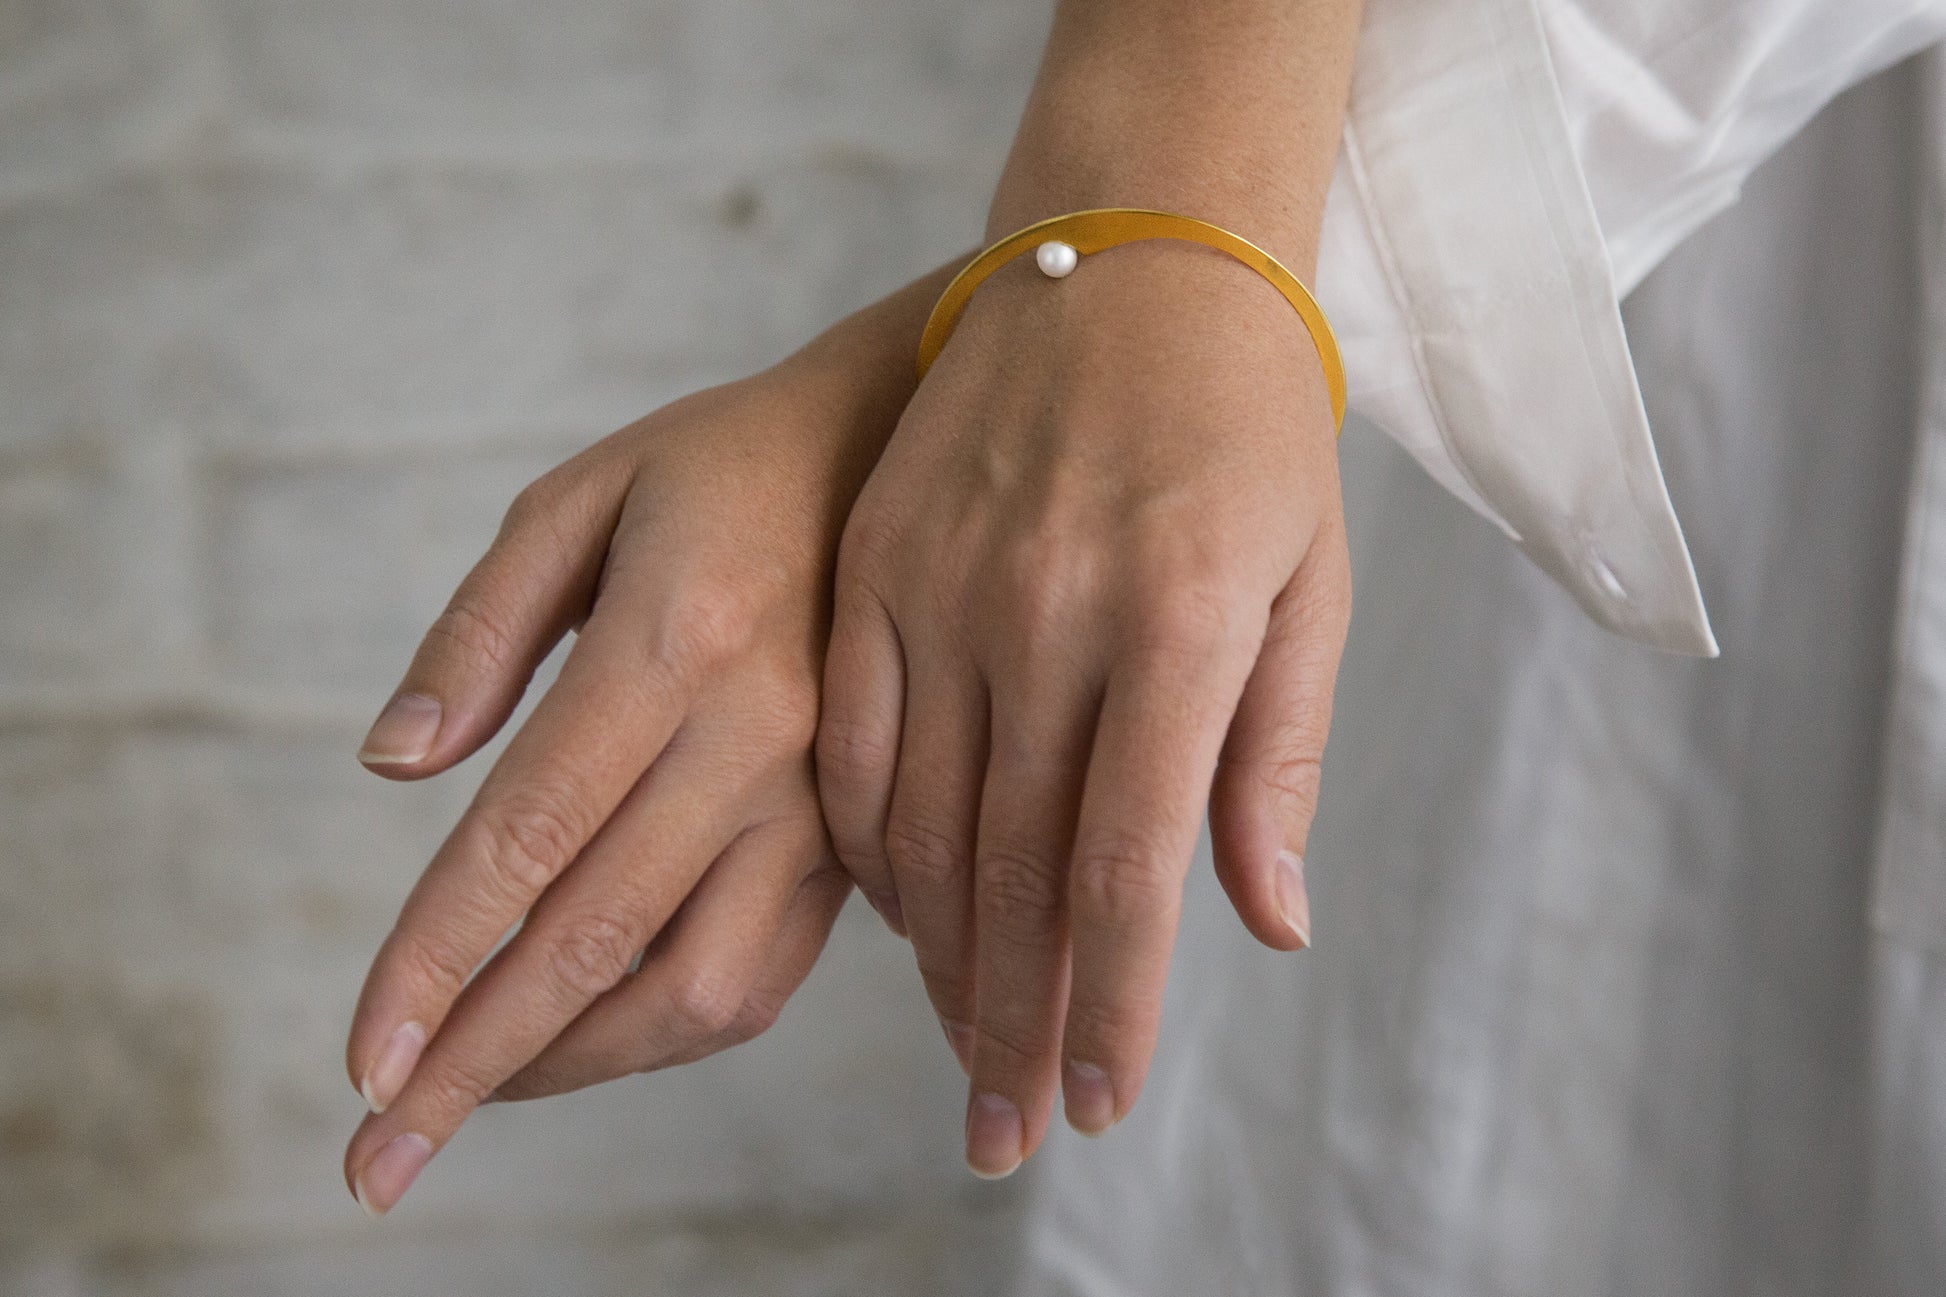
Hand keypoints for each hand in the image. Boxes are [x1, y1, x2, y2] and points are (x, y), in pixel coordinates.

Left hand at [339, 268, 945, 1214]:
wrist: (898, 455)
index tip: (358, 1061)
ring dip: (579, 1065)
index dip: (432, 962)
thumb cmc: (714, 471)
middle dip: (474, 1064)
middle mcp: (760, 740)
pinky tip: (593, 1033)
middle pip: (598, 943)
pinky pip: (767, 972)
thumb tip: (390, 768)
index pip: (526, 838)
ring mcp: (825, 798)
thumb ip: (478, 629)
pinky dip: (670, 1030)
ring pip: (700, 989)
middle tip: (378, 1158)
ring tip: (476, 1090)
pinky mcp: (860, 835)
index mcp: (674, 642)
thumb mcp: (578, 498)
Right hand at [815, 240, 1350, 1175]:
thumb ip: (1278, 758)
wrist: (1133, 261)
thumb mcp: (1308, 584)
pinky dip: (873, 842)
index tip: (1093, 1103)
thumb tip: (1266, 924)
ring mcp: (944, 583)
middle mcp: (1050, 610)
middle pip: (1016, 870)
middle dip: (1014, 1021)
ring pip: (925, 822)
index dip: (1110, 1006)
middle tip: (1005, 1132)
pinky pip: (853, 740)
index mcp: (1180, 620)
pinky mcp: (876, 563)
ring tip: (961, 1050)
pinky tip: (900, 908)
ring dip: (943, 956)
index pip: (1128, 866)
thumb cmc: (1247, 432)